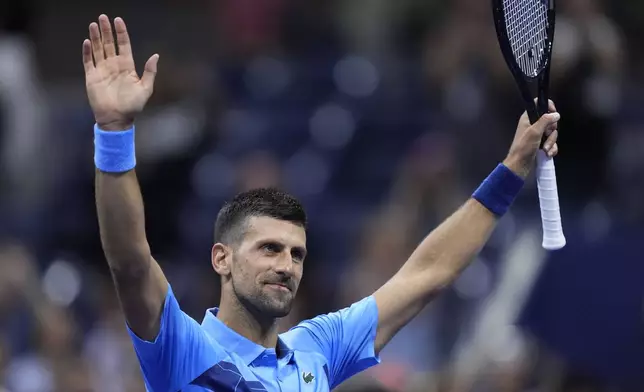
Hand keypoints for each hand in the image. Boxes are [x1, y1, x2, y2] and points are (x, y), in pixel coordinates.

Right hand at [83, 15, 158, 130]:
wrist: (117, 119)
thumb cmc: (132, 106)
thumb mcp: (145, 89)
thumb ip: (150, 72)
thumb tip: (156, 56)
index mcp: (127, 66)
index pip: (124, 45)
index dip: (121, 33)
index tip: (118, 20)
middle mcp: (114, 65)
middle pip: (109, 43)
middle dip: (106, 30)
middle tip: (103, 17)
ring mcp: (102, 70)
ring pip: (98, 49)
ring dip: (96, 37)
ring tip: (94, 24)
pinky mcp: (92, 76)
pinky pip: (88, 61)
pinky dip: (87, 51)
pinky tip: (87, 41)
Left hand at [503, 100, 559, 177]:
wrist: (519, 166)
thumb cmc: (523, 148)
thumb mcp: (534, 132)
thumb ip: (545, 120)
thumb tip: (556, 114)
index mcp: (528, 118)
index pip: (539, 104)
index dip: (548, 106)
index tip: (553, 114)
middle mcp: (533, 125)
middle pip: (550, 121)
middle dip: (551, 130)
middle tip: (546, 135)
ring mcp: (537, 135)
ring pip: (552, 133)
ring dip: (551, 142)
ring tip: (544, 149)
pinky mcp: (541, 144)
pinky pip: (551, 143)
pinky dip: (551, 148)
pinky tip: (547, 153)